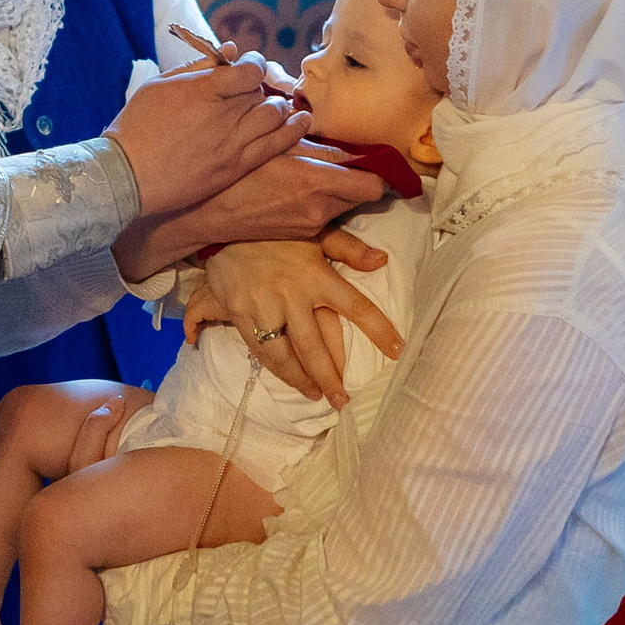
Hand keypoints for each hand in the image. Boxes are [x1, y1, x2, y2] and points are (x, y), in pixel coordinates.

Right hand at [107, 53, 309, 217]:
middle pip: (261, 92)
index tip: (248, 67)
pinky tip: (300, 122)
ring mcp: (231, 144)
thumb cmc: (136, 126)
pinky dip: (292, 131)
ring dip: (277, 107)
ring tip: (273, 106)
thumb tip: (230, 49)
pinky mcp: (235, 167)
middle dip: (260, 87)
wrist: (127, 176)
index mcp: (201, 91)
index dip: (255, 64)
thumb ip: (197, 65)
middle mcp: (221, 116)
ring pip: (275, 116)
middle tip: (251, 91)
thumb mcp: (159, 86)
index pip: (250, 69)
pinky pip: (275, 146)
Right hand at [111, 146, 385, 281]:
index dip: (380, 173)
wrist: (209, 213)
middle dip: (357, 179)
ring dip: (337, 192)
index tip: (374, 162)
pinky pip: (324, 217)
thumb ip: (318, 147)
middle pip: (362, 196)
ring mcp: (311, 228)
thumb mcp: (277, 147)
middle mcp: (320, 211)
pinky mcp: (301, 237)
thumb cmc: (238, 173)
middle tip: (341, 162)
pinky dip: (320, 205)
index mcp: (318, 184)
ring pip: (342, 207)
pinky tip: (296, 192)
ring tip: (311, 175)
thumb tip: (348, 148)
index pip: (375, 186)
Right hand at [198, 239, 403, 406]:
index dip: (378, 330)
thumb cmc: (278, 230)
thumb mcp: (316, 231)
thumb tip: (382, 260)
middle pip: (314, 347)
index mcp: (317, 275)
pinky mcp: (240, 312)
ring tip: (314, 394)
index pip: (356, 306)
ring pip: (283, 355)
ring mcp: (264, 306)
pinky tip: (286, 376)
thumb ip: (349, 248)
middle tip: (341, 401)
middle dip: (329, 378)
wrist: (228, 224)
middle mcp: (292, 295)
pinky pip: (258, 349)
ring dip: (299, 380)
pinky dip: (274, 368)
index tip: (397, 351)